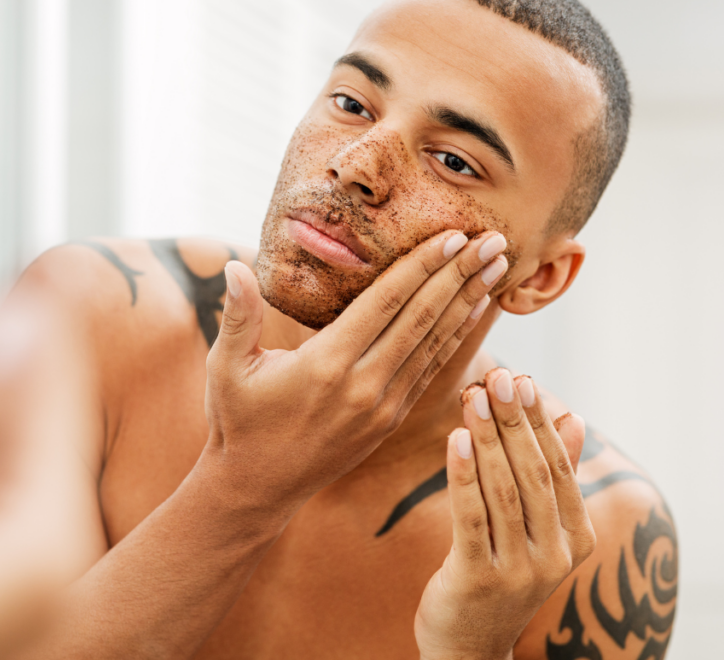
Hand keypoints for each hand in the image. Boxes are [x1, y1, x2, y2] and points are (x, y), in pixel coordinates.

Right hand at [204, 230, 509, 510]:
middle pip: (421, 319)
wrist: (256, 488)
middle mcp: (362, 386)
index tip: (454, 235)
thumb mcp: (226, 368)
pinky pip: (431, 373)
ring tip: (497, 269)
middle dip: (460, 276)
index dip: (423, 267)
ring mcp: (381, 407)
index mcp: (326, 365)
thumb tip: (233, 267)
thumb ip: (238, 316)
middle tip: (494, 240)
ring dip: (468, 305)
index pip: (386, 303)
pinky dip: (457, 341)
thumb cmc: (238, 421)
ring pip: (434, 345)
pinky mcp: (389, 421)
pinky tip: (475, 316)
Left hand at [414, 370, 594, 659]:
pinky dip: (464, 475)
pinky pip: (471, 517)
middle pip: (532, 472)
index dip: (539, 420)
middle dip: (514, 420)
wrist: (469, 646)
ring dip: (486, 438)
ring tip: (471, 396)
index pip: (557, 466)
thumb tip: (572, 417)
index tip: (522, 378)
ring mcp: (519, 570)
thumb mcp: (535, 528)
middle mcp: (555, 554)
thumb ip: (553, 476)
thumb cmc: (500, 574)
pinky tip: (455, 440)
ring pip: (503, 490)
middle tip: (497, 377)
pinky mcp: (478, 578)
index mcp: (576, 536)